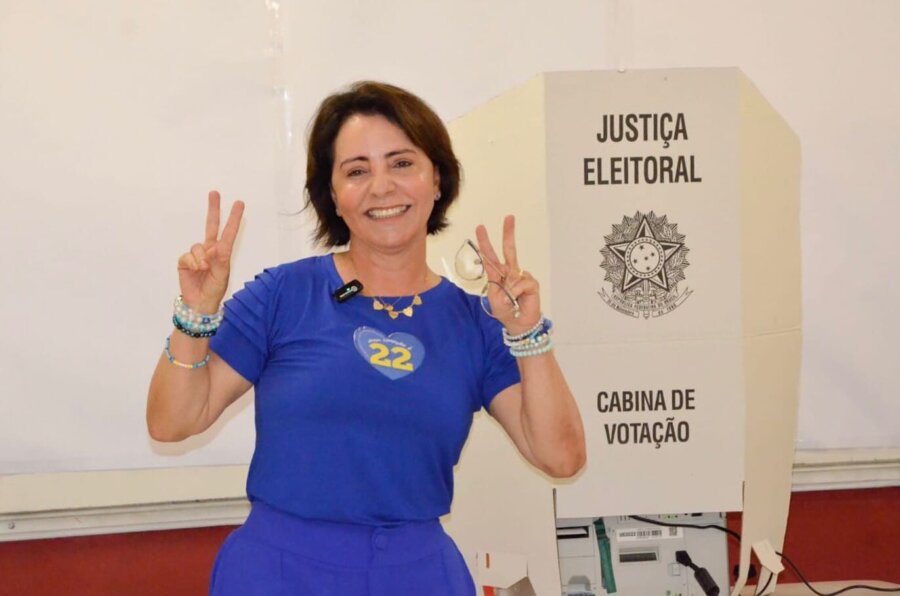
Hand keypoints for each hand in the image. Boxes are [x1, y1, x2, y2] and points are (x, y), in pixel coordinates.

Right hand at [177, 190, 243, 312]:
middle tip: (214, 193)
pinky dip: (193, 262)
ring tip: (205, 268)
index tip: (239, 203)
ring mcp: (197, 255)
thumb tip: (214, 246)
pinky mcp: (185, 261)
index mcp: (223, 253)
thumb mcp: (222, 275)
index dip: (234, 218)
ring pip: (198, 246)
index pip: (228, 232)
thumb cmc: (215, 289)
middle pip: (210, 226)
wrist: (200, 303)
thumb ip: (220, 259)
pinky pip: (188, 255)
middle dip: (213, 209)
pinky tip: (196, 270)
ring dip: (202, 257)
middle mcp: (210, 250)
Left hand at [475, 215, 540, 333]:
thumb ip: (497, 285)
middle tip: (509, 217)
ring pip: (514, 272)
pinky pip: (521, 283)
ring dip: (509, 289)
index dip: (484, 242)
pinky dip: (517, 292)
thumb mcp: (494, 298)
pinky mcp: (531, 283)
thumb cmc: (505, 311)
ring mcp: (521, 276)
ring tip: (511, 301)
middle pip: (509, 249)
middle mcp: (510, 272)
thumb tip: (509, 279)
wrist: (518, 324)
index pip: (490, 256)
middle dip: (509, 233)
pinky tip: (519, 299)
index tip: (480, 228)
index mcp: (497, 275)